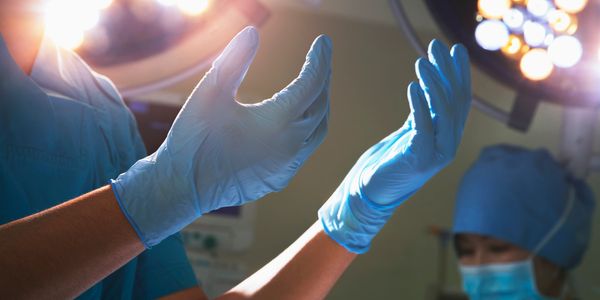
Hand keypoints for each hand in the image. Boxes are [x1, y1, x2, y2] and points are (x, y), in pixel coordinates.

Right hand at [112, 27, 332, 246]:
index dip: (319, 60)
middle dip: (323, 80)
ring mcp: (287, 166)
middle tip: (320, 59)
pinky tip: (298, 119)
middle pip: (320, 106)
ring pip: (318, 131)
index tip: (323, 42)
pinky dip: (309, 128)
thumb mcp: (210, 93)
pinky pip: (305, 149)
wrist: (182, 187)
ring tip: (316, 85)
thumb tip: (252, 32)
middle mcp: (291, 146)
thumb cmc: (194, 139)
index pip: (311, 84)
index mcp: (278, 123)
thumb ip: (233, 61)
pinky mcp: (280, 178)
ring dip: (319, 105)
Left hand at [319, 39, 470, 252]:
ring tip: (422, 62)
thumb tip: (429, 85)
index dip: (459, 74)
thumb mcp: (410, 131)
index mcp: (448, 137)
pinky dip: (420, 106)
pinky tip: (412, 87)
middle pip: (455, 102)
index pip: (460, 100)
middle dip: (447, 71)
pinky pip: (424, 128)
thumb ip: (424, 113)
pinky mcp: (420, 161)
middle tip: (437, 45)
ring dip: (433, 84)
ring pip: (444, 113)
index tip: (454, 49)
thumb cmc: (388, 161)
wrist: (369, 193)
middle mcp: (449, 145)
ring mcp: (437, 155)